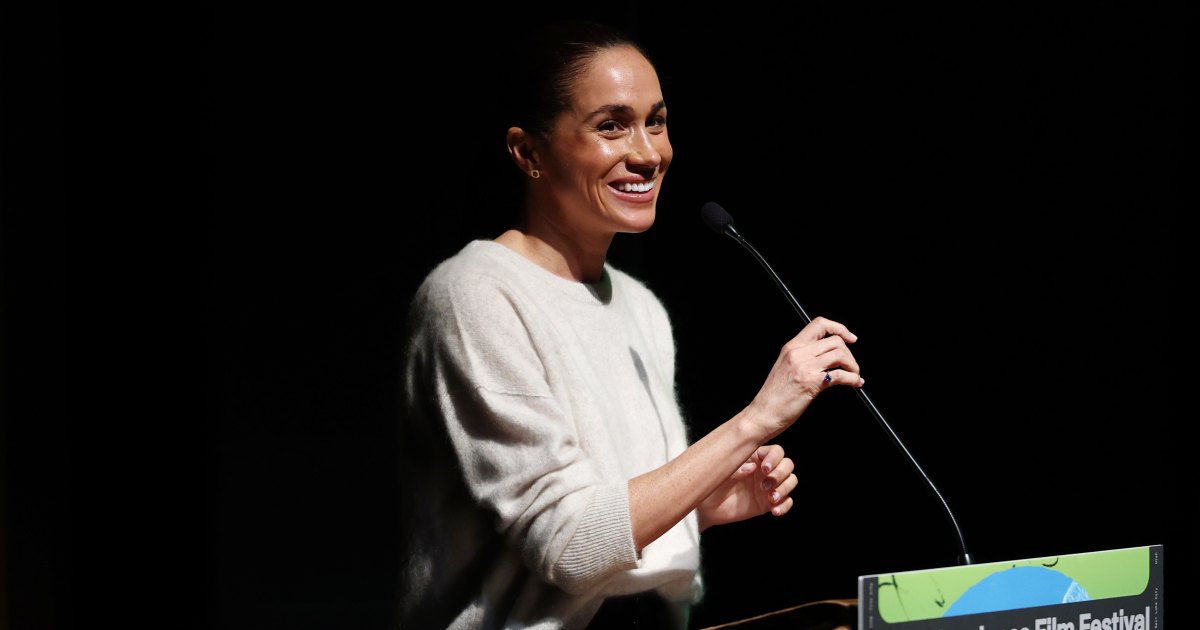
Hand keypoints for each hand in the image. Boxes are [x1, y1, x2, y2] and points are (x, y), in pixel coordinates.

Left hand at [697, 444, 796, 530]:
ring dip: (784, 489)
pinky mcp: (768, 503)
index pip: (776, 451)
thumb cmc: (712, 484)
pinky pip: (787, 501)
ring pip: (791, 481)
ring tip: (770, 498)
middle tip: (765, 485)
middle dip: (781, 474)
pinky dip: (785, 506)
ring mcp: (768, 486)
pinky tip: (774, 511)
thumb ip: (737, 468)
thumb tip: (753, 467)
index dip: (775, 458)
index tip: (765, 469)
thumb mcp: (722, 473)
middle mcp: (764, 469)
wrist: (707, 508)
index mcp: (755, 457)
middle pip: (787, 464)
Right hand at [748, 316, 863, 439]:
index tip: (850, 338)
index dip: (839, 328)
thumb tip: (826, 357)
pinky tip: (855, 384)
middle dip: (850, 353)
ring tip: (854, 375)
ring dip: (853, 366)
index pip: (819, 324)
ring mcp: (804, 367)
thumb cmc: (773, 395)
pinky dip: (853, 379)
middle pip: (835, 341)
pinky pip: (840, 375)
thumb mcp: (785, 367)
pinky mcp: (811, 383)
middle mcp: (798, 353)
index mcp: (791, 347)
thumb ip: (803, 358)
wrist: (763, 414)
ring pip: (840, 355)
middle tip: (851, 366)